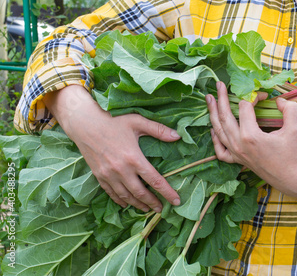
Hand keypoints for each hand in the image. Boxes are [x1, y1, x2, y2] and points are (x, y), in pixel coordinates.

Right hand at [44, 85, 180, 212]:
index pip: (155, 181)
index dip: (167, 192)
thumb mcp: (138, 121)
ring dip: (138, 205)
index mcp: (134, 158)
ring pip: (126, 196)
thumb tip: (178, 136)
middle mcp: (121, 170)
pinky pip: (111, 193)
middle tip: (161, 209)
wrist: (84, 123)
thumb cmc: (113, 120)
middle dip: (153, 203)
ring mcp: (108, 175)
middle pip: (141, 193)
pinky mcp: (98, 176)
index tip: (176, 201)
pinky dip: (120, 200)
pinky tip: (126, 204)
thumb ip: (158, 130)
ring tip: (147, 209)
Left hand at [205, 81, 296, 196]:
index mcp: (250, 135)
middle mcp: (239, 144)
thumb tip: (280, 100)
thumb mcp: (294, 129)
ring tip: (209, 99)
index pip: (246, 107)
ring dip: (213, 113)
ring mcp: (236, 153)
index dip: (254, 96)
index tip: (264, 95)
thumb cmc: (293, 155)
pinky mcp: (238, 161)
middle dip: (221, 98)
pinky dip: (214, 138)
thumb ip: (289, 109)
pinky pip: (220, 150)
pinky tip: (213, 129)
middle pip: (225, 116)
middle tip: (218, 84)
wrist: (291, 179)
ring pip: (218, 130)